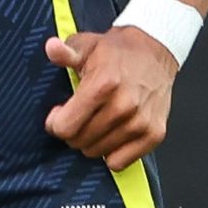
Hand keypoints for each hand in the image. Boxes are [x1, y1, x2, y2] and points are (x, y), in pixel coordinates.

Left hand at [44, 26, 174, 168]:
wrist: (155, 51)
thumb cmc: (117, 51)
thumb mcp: (86, 45)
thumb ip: (66, 52)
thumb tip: (51, 48)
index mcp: (103, 84)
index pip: (65, 127)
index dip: (55, 123)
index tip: (59, 113)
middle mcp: (123, 106)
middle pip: (78, 141)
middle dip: (72, 132)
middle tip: (78, 117)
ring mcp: (141, 122)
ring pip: (97, 152)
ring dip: (90, 141)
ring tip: (95, 122)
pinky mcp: (154, 134)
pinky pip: (120, 162)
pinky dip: (111, 153)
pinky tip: (110, 135)